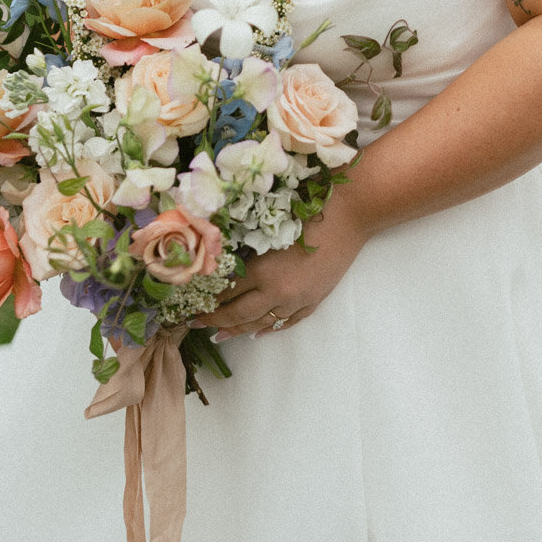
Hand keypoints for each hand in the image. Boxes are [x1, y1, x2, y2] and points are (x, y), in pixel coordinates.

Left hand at [192, 188, 365, 340]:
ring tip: (219, 334)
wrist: (352, 214)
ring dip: (238, 329)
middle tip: (193, 323)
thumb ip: (247, 245)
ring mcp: (297, 300)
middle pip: (238, 313)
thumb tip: (222, 258)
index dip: (206, 299)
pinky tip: (257, 332)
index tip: (189, 303)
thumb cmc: (311, 208)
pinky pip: (287, 322)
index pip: (226, 291)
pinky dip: (270, 329)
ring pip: (261, 323)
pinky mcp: (314, 301)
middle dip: (213, 319)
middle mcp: (278, 292)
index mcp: (264, 270)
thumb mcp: (270, 226)